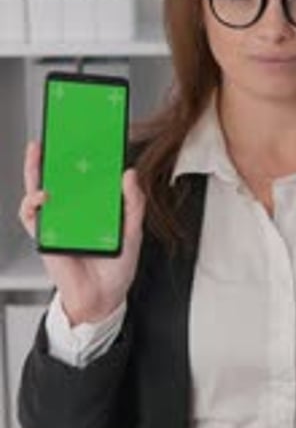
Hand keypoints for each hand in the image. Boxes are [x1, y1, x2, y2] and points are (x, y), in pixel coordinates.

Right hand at [18, 141, 145, 324]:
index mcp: (94, 204)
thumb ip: (133, 203)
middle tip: (57, 130)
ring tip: (40, 151)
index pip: (85, 172)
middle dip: (55, 151)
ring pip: (39, 188)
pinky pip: (31, 216)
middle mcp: (73, 209)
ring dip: (36, 168)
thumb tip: (129, 174)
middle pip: (58, 174)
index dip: (82, 151)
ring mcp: (57, 220)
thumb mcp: (133, 231)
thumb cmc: (117, 265)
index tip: (84, 129)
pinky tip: (43, 195)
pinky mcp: (44, 236)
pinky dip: (33, 203)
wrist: (104, 298)